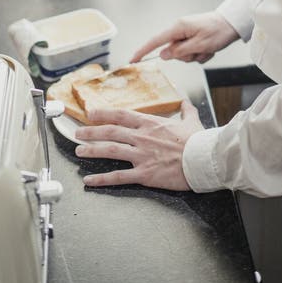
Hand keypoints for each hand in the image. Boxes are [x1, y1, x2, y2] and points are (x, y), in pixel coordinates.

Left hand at [75, 100, 202, 189]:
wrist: (203, 159)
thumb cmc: (198, 141)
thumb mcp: (191, 120)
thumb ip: (185, 110)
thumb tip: (185, 102)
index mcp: (151, 123)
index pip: (121, 115)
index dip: (104, 114)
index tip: (91, 113)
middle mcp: (142, 137)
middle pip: (110, 132)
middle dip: (91, 132)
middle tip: (78, 132)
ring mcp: (141, 156)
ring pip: (110, 151)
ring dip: (92, 150)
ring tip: (79, 152)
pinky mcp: (144, 174)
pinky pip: (119, 176)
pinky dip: (102, 179)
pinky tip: (89, 180)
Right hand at [130, 12, 238, 63]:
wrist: (232, 24)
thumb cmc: (218, 31)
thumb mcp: (200, 44)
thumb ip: (180, 51)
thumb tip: (163, 55)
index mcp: (178, 28)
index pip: (156, 41)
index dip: (143, 51)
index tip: (133, 60)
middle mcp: (180, 30)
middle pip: (173, 52)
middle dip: (187, 56)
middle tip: (201, 50)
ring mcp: (187, 35)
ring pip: (184, 55)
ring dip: (197, 55)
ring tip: (208, 48)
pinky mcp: (193, 39)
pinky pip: (193, 53)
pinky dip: (202, 54)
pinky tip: (211, 48)